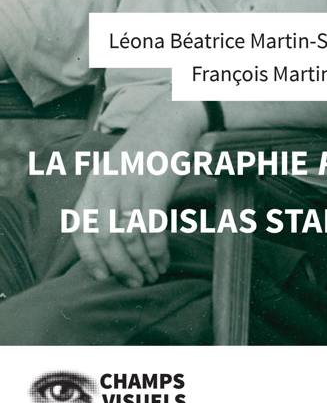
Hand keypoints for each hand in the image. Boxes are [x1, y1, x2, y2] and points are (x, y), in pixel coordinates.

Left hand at [72, 96, 207, 287]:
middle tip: (133, 282)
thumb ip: (105, 198)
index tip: (103, 276)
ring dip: (141, 262)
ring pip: (129, 237)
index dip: (89, 257)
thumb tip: (106, 239)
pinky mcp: (155, 187)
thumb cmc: (145, 151)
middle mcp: (108, 186)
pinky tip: (162, 257)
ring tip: (152, 273)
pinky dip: (156, 250)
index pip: (80, 228)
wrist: (169, 121)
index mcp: (94, 183)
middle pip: (105, 239)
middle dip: (119, 267)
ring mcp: (131, 186)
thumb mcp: (114, 170)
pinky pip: (151, 228)